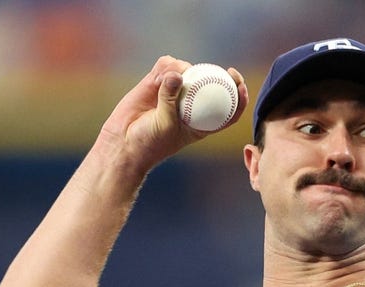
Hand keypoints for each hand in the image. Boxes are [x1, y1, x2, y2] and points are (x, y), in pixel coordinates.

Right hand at [98, 56, 248, 173]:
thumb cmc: (150, 142)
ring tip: (170, 82)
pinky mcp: (156, 82)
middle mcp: (190, 104)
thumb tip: (177, 75)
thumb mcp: (166, 125)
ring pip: (187, 71)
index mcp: (201, 121)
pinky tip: (160, 76)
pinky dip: (166, 67)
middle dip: (223, 75)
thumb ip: (171, 100)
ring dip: (184, 70)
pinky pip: (166, 66)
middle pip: (211, 84)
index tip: (240, 85)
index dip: (238, 97)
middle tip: (228, 71)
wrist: (124, 142)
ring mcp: (174, 92)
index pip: (227, 109)